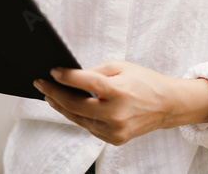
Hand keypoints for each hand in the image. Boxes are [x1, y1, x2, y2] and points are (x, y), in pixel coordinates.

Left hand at [34, 61, 207, 145]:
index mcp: (118, 92)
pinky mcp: (114, 139)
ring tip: (49, 96)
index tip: (52, 72)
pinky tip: (69, 107)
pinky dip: (78, 117)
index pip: (85, 83)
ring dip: (62, 107)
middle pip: (75, 106)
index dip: (66, 77)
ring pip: (79, 119)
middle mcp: (116, 114)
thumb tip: (72, 76)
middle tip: (41, 84)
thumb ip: (95, 72)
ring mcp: (114, 130)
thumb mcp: (121, 67)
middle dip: (54, 94)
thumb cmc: (144, 82)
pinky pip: (89, 127)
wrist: (167, 105)